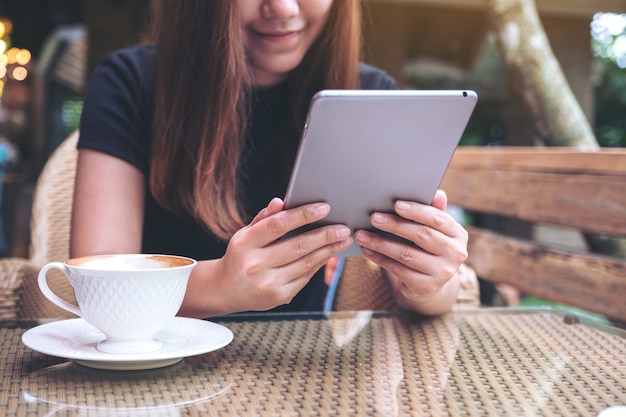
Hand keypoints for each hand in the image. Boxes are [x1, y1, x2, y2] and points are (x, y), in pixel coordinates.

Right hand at [214, 197, 352, 311]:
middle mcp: (255, 265)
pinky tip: (329, 253)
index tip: (324, 208)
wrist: (225, 290)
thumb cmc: (240, 255)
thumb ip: (264, 218)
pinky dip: (320, 263)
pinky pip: (306, 276)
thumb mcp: (245, 233)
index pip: (278, 225)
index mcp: (244, 244)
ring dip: (329, 250)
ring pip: (306, 263)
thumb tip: (281, 202)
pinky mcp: (279, 297)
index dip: (303, 215)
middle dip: (325, 235)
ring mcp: (268, 284)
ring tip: (343, 239)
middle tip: (344, 227)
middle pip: (298, 246)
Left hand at [354, 190, 467, 314]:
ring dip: (381, 243)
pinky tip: (367, 250)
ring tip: (362, 235)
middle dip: (395, 225)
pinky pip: (398, 270)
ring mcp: (443, 272)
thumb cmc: (428, 248)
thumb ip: (433, 212)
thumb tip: (438, 193)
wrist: (430, 283)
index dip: (417, 211)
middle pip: (421, 235)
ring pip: (407, 254)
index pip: (438, 219)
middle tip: (373, 217)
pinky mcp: (427, 287)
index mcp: (458, 234)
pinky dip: (380, 259)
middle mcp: (456, 254)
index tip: (396, 204)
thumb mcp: (433, 231)